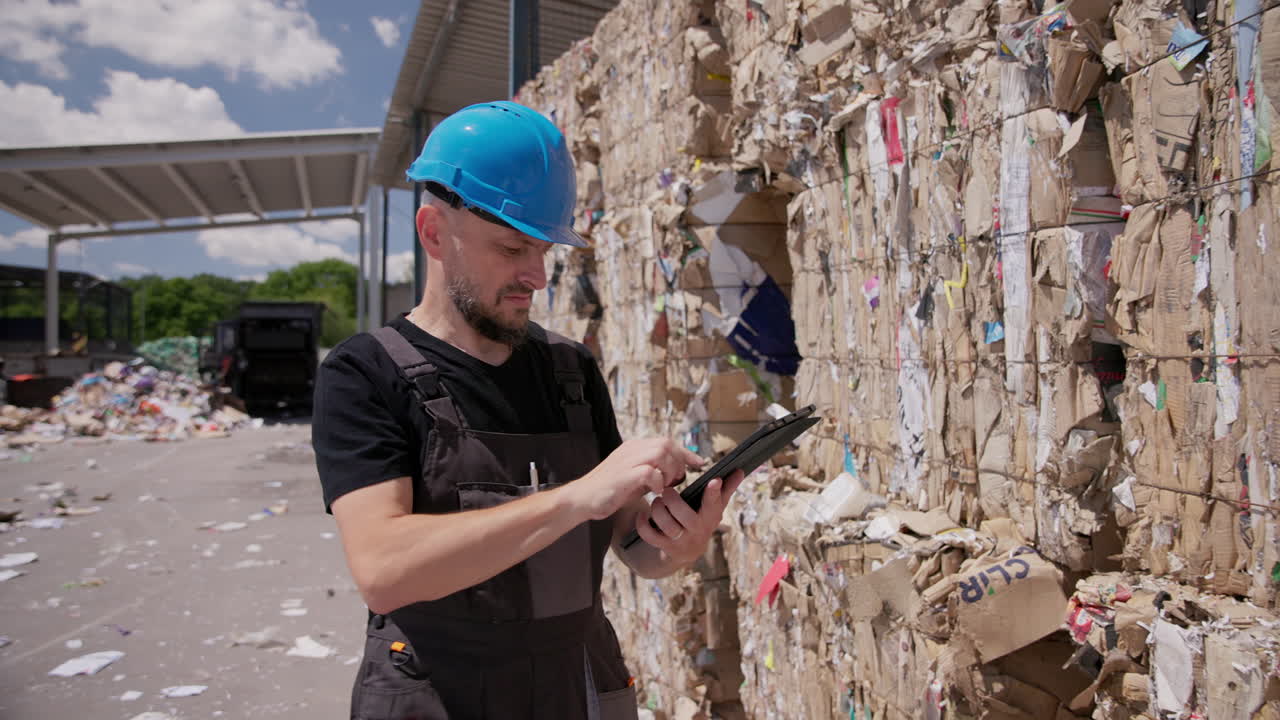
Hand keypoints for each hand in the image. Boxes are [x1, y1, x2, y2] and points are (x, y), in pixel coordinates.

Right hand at [567, 438, 704, 520]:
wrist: (582, 498)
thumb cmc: (610, 490)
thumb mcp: (637, 478)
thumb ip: (655, 472)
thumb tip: (677, 473)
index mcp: (635, 447)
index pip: (667, 442)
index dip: (686, 452)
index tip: (699, 463)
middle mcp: (632, 449)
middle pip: (666, 444)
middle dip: (678, 463)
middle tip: (675, 481)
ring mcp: (627, 460)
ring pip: (661, 453)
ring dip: (669, 471)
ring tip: (664, 485)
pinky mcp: (623, 474)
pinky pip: (649, 471)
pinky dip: (657, 481)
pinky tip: (654, 492)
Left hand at [633, 469, 745, 564]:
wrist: (686, 551)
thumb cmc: (701, 520)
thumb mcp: (714, 507)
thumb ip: (727, 489)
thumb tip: (741, 470)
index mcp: (711, 517)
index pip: (715, 504)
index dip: (714, 493)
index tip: (714, 480)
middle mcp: (698, 530)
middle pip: (686, 517)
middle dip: (674, 502)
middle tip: (666, 490)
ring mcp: (681, 540)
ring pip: (667, 525)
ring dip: (658, 510)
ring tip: (656, 501)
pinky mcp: (665, 547)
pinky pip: (651, 536)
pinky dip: (643, 524)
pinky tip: (642, 514)